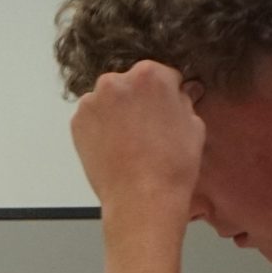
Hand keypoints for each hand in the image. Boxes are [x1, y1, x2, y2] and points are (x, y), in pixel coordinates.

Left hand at [69, 59, 204, 219]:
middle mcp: (116, 81)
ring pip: (108, 99)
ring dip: (117, 111)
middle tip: (147, 128)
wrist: (141, 198)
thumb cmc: (173, 164)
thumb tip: (182, 91)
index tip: (166, 110)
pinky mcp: (77, 122)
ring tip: (130, 141)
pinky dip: (100, 127)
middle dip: (138, 99)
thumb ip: (185, 100)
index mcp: (150, 74)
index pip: (161, 75)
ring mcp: (92, 101)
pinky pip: (92, 118)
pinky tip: (114, 147)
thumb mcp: (194, 126)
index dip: (166, 94)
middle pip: (130, 83)